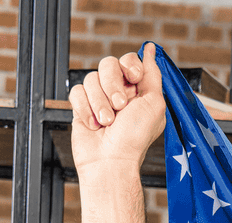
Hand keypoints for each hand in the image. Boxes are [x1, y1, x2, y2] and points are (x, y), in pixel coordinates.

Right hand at [70, 44, 165, 222]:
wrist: (110, 163)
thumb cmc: (134, 139)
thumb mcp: (154, 104)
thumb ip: (153, 75)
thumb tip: (150, 50)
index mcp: (138, 91)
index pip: (129, 61)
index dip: (129, 66)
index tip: (133, 79)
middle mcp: (119, 93)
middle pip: (108, 64)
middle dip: (112, 86)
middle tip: (120, 107)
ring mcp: (99, 100)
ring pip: (91, 78)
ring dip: (100, 102)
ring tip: (107, 123)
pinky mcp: (82, 107)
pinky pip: (77, 92)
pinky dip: (85, 109)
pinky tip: (94, 125)